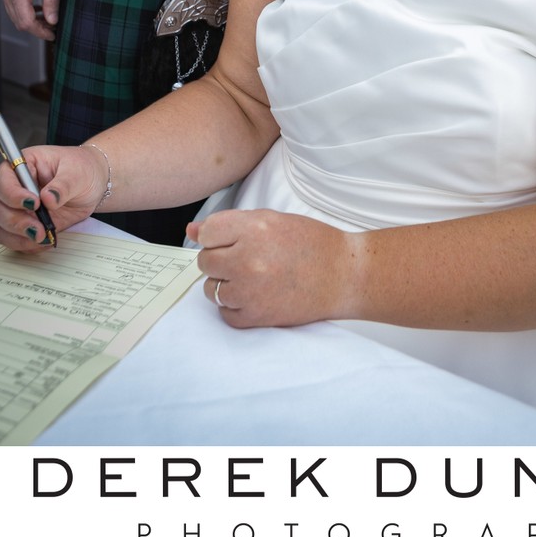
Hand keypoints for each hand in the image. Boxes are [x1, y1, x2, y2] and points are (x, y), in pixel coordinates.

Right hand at [0, 0, 61, 39]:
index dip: (40, 32)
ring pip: (13, 14)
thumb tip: (52, 21)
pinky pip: (11, 4)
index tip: (52, 33)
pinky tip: (37, 8)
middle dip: (35, 28)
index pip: (26, 22)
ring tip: (47, 18)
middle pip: (18, 21)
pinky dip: (23, 10)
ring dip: (29, 20)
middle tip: (52, 27)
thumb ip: (52, 1)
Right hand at [0, 144, 103, 250]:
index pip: (5, 177)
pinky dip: (24, 244)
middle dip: (15, 221)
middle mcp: (15, 186)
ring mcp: (17, 207)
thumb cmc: (82, 170)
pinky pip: (12, 238)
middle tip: (37, 228)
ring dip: (17, 236)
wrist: (92, 186)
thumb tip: (48, 198)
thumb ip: (63, 185)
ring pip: (0, 225)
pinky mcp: (24, 223)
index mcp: (25, 164)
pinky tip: (43, 241)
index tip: (34, 203)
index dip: (13, 193)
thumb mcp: (77, 172)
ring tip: (42, 236)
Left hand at [189, 209, 353, 328]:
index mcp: (254, 228)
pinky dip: (234, 306)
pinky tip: (253, 295)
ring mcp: (251, 290)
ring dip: (224, 284)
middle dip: (219, 260)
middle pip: (205, 261)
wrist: (343, 275)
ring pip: (211, 289)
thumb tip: (193, 230)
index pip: (207, 232)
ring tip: (250, 278)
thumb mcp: (272, 220)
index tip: (227, 240)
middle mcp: (248, 258)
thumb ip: (231, 224)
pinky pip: (225, 313)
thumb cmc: (312, 244)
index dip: (215, 236)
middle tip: (242, 259)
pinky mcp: (257, 316)